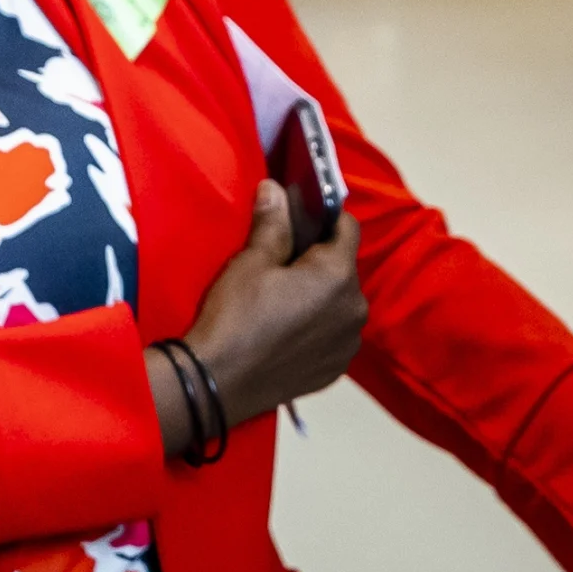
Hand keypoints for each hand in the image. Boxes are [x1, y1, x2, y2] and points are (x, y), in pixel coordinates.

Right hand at [171, 180, 364, 446]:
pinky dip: (318, 328)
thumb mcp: (251, 262)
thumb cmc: (235, 316)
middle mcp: (355, 310)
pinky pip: (334, 335)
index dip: (325, 218)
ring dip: (321, 296)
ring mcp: (348, 344)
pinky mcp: (335, 369)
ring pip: (340, 303)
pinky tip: (287, 332)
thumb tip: (276, 188)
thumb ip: (273, 223)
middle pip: (344, 269)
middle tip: (281, 265)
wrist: (217, 384)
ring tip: (283, 302)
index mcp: (338, 276)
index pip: (348, 228)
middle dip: (319, 261)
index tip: (300, 220)